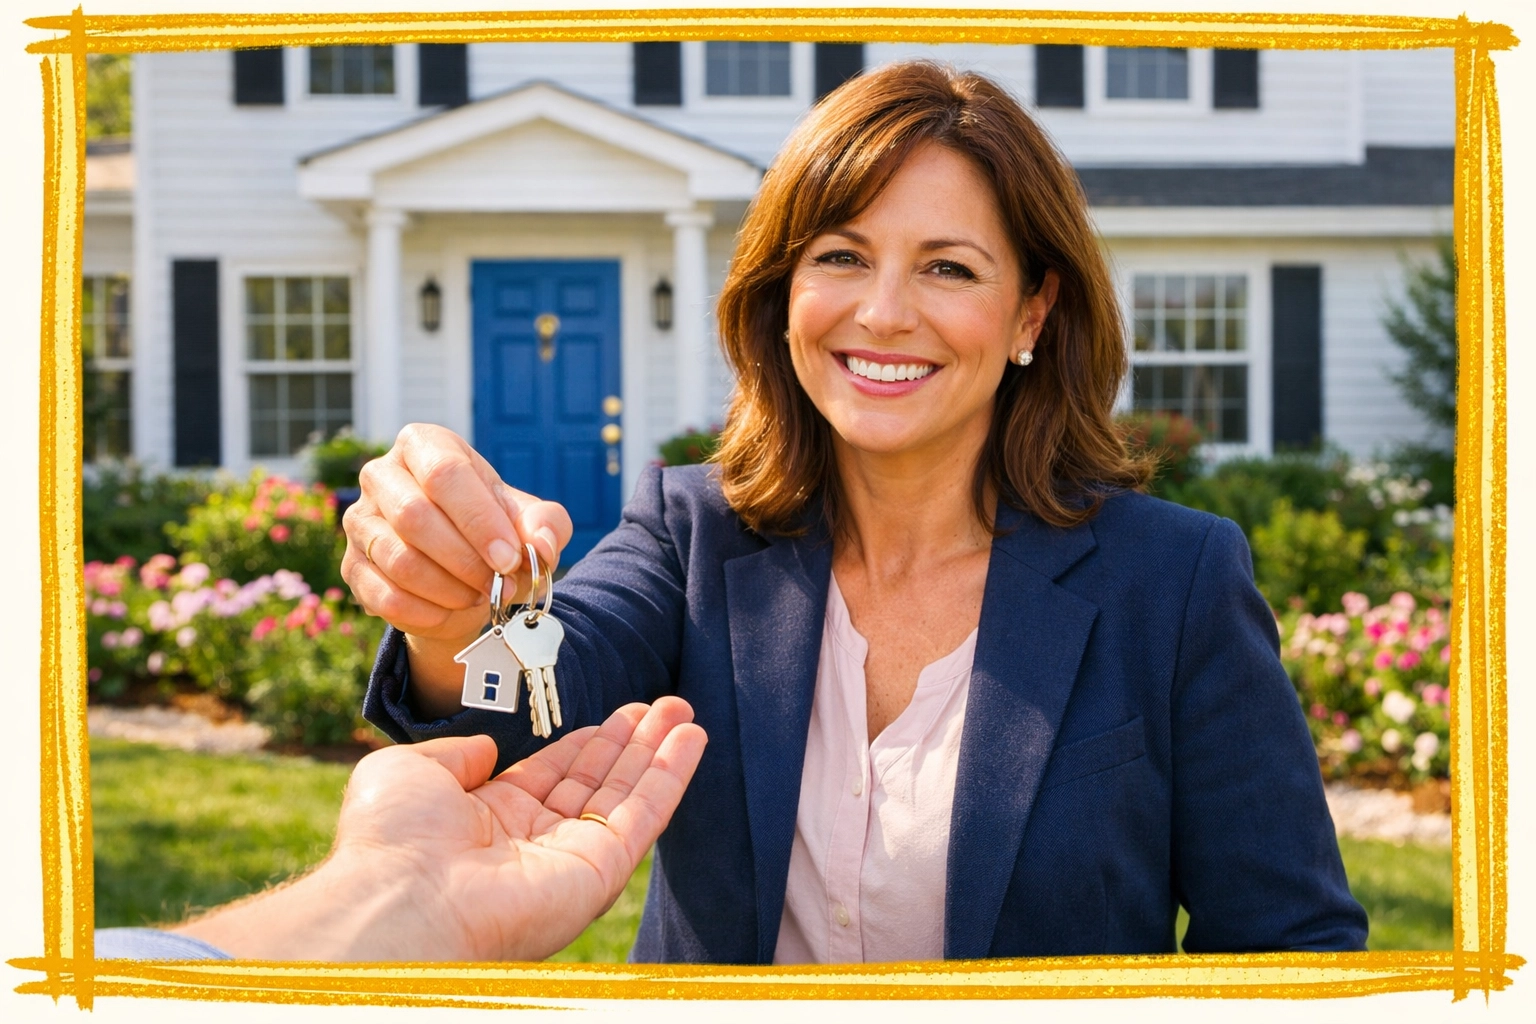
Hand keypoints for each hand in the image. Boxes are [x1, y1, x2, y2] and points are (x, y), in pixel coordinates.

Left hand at [173, 698, 706, 960]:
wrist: (400, 897)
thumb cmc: (391, 840)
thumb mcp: (410, 771)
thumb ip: (455, 754)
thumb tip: (490, 748)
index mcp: (488, 822)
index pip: (552, 777)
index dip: (586, 744)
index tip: (617, 716)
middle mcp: (533, 844)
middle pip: (596, 784)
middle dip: (630, 744)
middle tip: (662, 706)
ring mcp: (569, 860)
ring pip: (626, 797)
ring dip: (659, 753)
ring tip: (683, 710)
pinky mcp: (599, 872)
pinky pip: (644, 816)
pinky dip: (671, 775)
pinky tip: (689, 738)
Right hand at [342, 424, 573, 710]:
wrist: (460, 572)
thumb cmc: (493, 531)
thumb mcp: (529, 520)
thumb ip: (547, 525)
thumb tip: (542, 545)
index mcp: (426, 445)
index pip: (446, 474)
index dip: (479, 520)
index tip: (509, 558)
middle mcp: (382, 474)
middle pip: (415, 516)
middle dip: (465, 560)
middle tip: (499, 584)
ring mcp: (359, 520)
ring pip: (398, 559)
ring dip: (448, 588)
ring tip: (480, 595)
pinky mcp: (351, 565)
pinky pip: (384, 595)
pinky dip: (426, 612)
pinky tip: (451, 611)